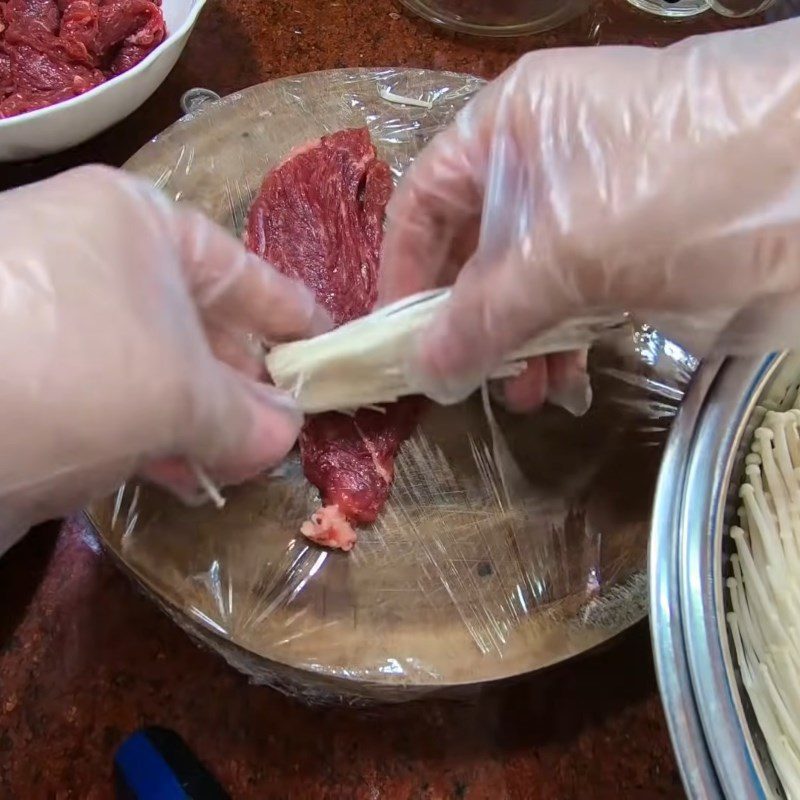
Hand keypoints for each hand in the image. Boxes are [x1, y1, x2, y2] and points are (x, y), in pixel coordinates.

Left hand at [0, 166, 328, 553]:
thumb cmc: (74, 369)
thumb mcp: (181, 393)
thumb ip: (246, 416)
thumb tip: (287, 435)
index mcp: (134, 224)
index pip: (239, 267)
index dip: (290, 314)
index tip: (328, 349)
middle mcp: (92, 259)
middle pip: (198, 321)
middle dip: (247, 381)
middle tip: (291, 425)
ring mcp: (54, 317)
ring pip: (157, 368)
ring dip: (204, 420)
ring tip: (245, 461)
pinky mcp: (26, 374)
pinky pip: (114, 400)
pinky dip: (153, 437)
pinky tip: (186, 476)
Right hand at [380, 18, 799, 406]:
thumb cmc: (674, 187)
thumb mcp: (562, 253)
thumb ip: (483, 317)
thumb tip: (421, 372)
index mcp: (507, 128)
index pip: (424, 201)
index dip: (403, 271)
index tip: (397, 336)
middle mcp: (539, 159)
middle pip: (473, 250)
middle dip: (468, 322)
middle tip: (467, 381)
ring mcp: (587, 202)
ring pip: (524, 283)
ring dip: (517, 345)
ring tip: (526, 395)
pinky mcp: (629, 242)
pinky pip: (572, 296)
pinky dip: (564, 343)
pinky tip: (567, 383)